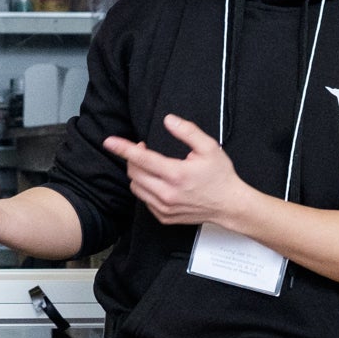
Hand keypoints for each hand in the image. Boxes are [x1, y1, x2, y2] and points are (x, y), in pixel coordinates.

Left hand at [102, 115, 259, 227]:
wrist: (229, 205)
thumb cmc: (220, 176)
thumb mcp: (209, 148)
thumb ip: (187, 131)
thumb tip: (168, 120)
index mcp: (176, 174)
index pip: (141, 159)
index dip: (123, 148)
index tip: (109, 142)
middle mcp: (167, 193)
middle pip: (134, 173)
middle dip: (133, 158)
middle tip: (144, 149)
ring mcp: (164, 208)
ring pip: (136, 187)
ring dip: (138, 174)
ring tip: (152, 166)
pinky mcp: (164, 217)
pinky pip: (144, 200)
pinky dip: (146, 188)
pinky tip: (159, 182)